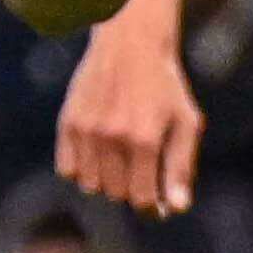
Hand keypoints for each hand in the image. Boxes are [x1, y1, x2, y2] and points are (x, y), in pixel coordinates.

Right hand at [57, 15, 203, 216]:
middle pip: (116, 195)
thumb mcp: (185, 123)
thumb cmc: (165, 86)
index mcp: (144, 140)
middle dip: (132, 191)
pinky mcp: (68, 123)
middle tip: (142, 172)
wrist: (130, 43)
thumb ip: (180, 168)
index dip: (152, 207)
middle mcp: (112, 137)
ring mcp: (86, 130)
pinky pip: (67, 170)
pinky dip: (82, 171)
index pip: (142, 200)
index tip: (156, 204)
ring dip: (107, 182)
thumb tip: (177, 209)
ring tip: (121, 160)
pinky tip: (98, 154)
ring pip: (91, 186)